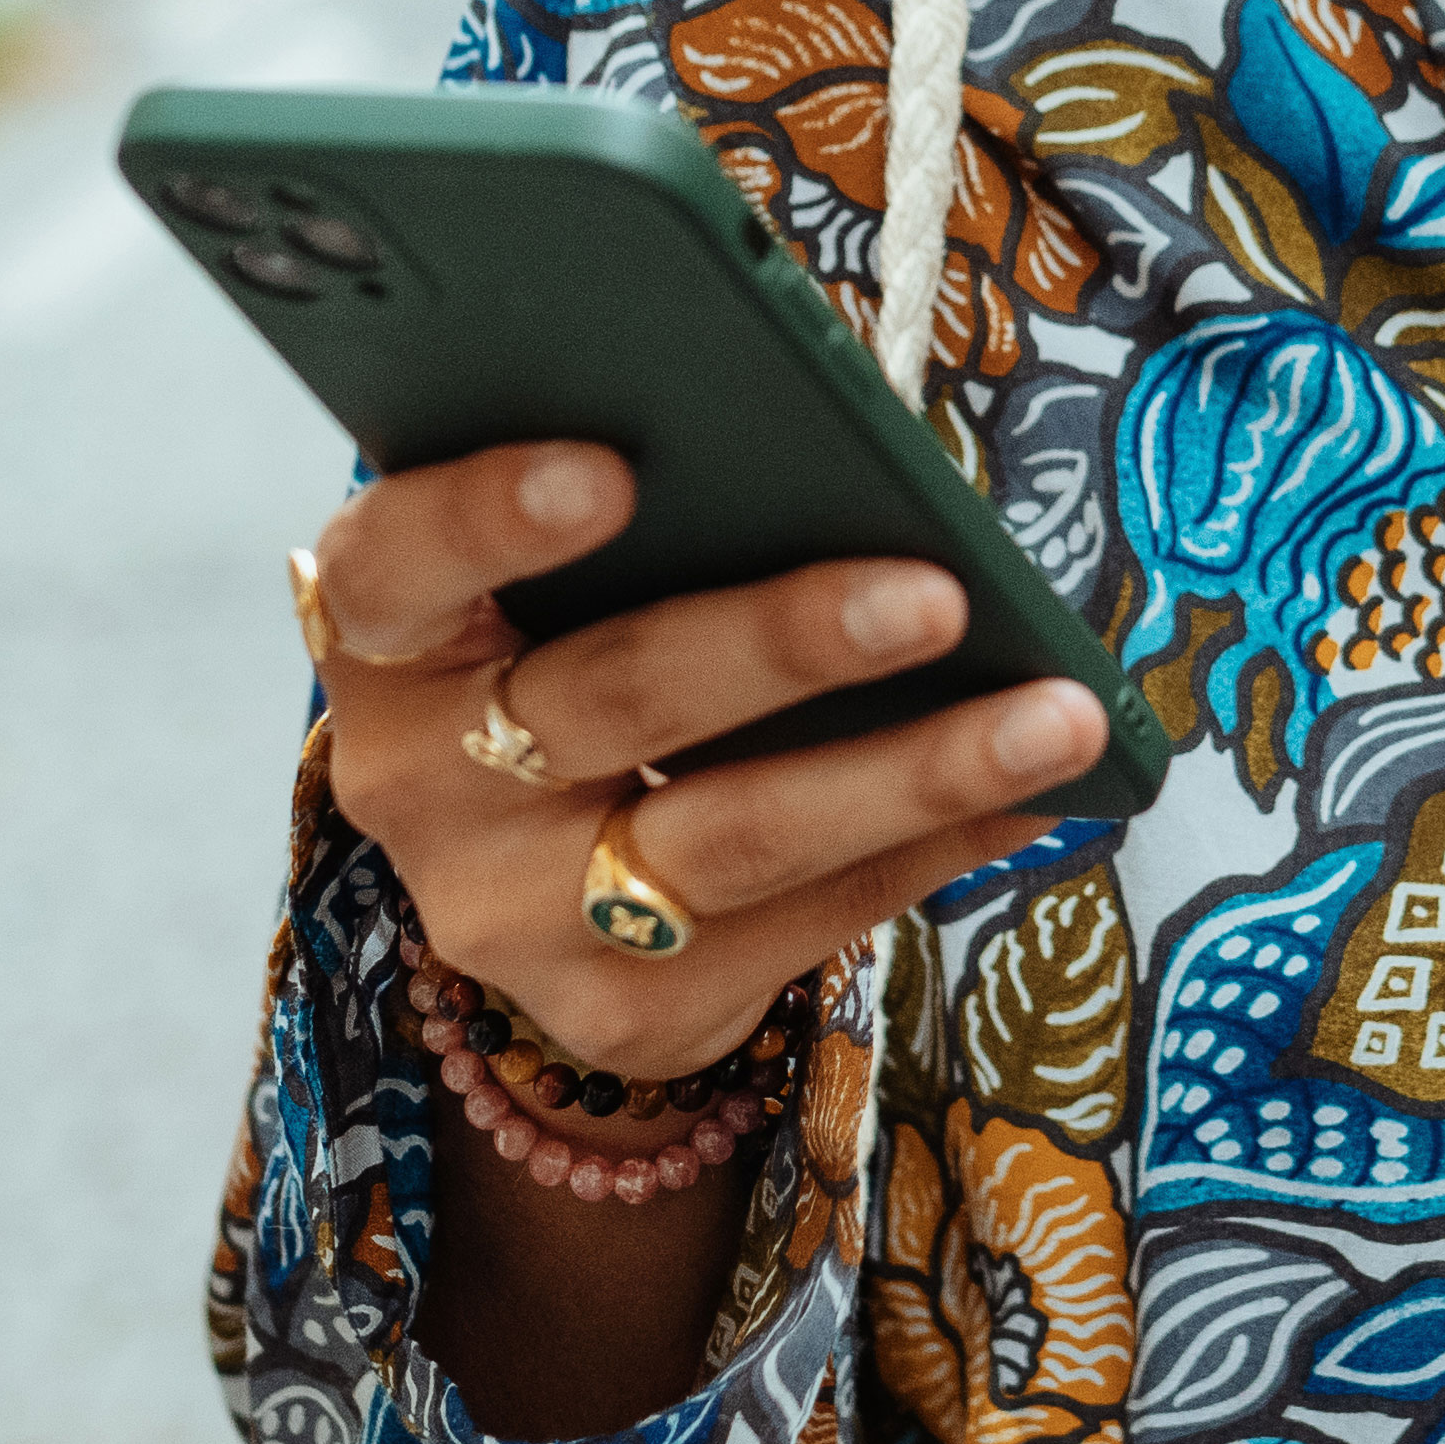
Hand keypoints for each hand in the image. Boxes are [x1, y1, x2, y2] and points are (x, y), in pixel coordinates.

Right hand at [299, 444, 1102, 1085]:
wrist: (531, 882)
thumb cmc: (568, 646)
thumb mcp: (553, 576)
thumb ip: (642, 505)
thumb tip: (839, 432)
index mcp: (386, 638)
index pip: (399, 564)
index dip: (492, 516)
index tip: (616, 467)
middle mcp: (420, 785)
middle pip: (608, 699)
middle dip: (783, 643)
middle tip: (937, 593)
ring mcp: (511, 918)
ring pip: (729, 837)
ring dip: (912, 772)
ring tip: (1058, 716)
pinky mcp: (619, 1011)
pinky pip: (800, 924)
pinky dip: (930, 851)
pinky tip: (1033, 797)